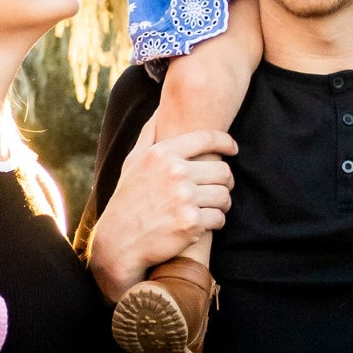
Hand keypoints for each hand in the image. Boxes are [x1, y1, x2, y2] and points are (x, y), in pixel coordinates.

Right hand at [87, 112, 236, 300]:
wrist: (119, 242)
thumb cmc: (127, 199)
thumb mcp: (132, 162)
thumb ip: (149, 134)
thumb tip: (161, 109)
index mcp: (162, 154)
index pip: (207, 139)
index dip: (226, 142)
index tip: (232, 149)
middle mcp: (174, 173)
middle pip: (223, 171)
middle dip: (225, 181)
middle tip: (220, 188)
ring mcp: (184, 198)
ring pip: (225, 196)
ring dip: (222, 203)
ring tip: (213, 206)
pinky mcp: (191, 223)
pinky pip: (219, 218)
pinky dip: (216, 222)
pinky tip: (205, 223)